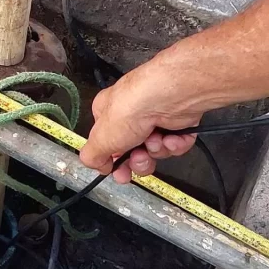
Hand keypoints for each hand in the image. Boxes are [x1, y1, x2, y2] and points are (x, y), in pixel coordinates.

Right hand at [79, 59, 206, 183]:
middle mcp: (132, 116)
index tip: (115, 170)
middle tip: (139, 159)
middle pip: (132, 152)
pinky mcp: (177, 123)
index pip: (107, 144)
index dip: (112, 160)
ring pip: (154, 152)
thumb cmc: (133, 106)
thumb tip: (96, 165)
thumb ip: (92, 156)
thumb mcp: (101, 139)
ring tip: (154, 142)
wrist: (168, 98)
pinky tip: (169, 137)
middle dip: (137, 161)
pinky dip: (173, 145)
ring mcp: (155, 119)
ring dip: (155, 152)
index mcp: (108, 114)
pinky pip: (174, 146)